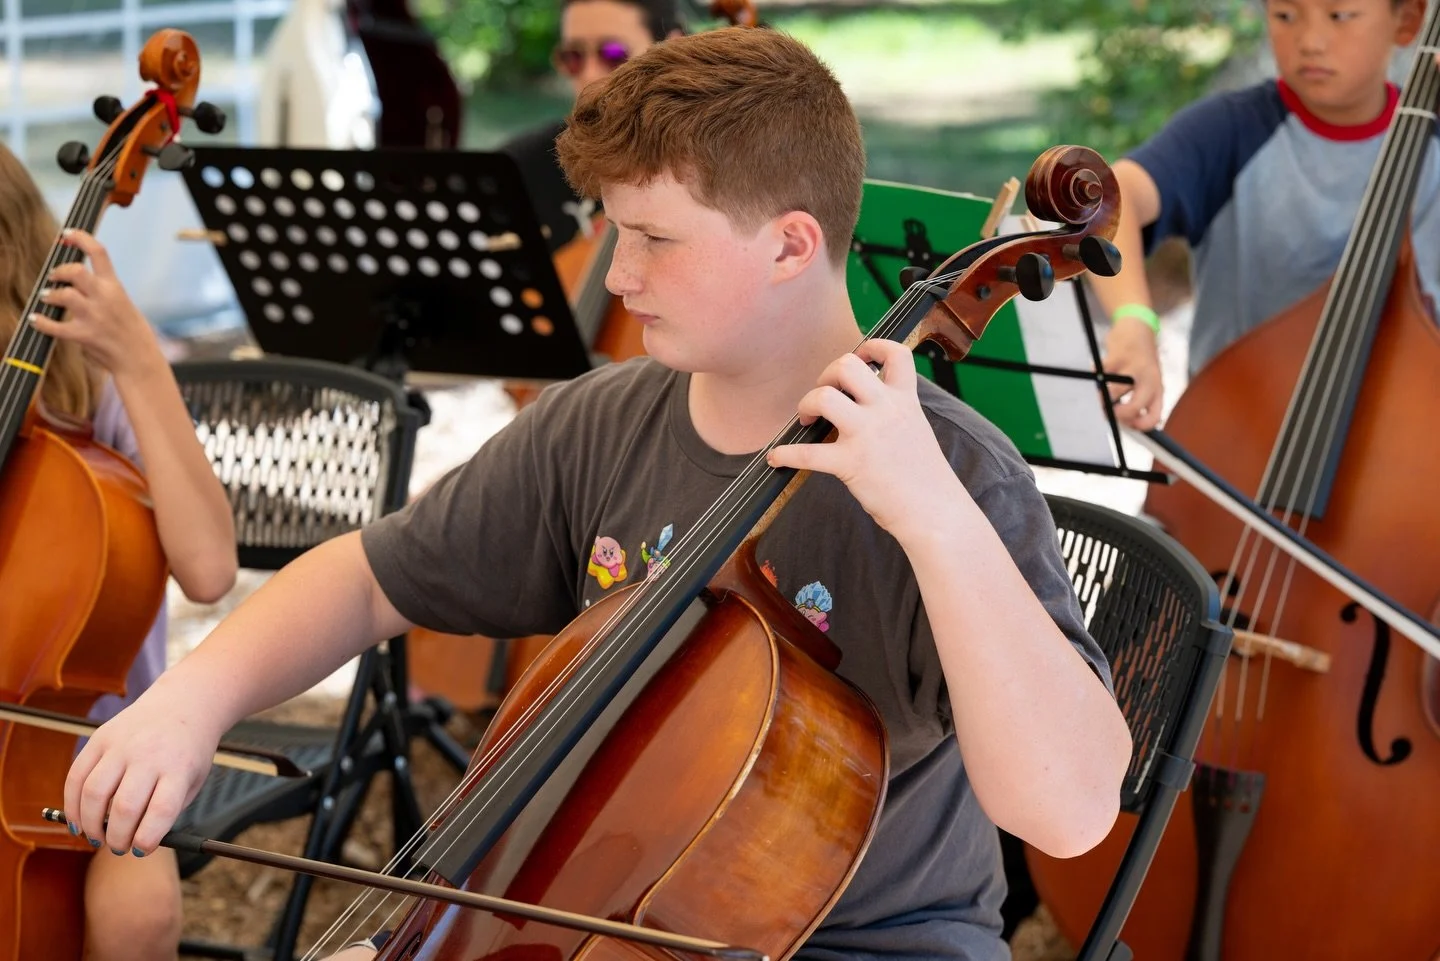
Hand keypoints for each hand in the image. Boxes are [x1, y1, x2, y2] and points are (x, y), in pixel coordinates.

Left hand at [31, 229, 159, 378]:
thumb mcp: (123, 304)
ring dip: (50, 295)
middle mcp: (104, 299)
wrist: (140, 360)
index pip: (99, 252)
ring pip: (63, 295)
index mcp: (115, 287)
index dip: (80, 238)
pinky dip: (41, 322)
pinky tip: (36, 319)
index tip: (67, 234)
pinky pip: (55, 326)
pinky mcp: (84, 336)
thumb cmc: (133, 333)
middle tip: (54, 276)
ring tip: (47, 297)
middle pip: (76, 271)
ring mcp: (94, 317)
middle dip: (60, 271)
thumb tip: (76, 284)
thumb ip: (102, 291)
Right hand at [64, 683, 224, 855]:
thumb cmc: (188, 751)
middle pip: (123, 806)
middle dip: (116, 838)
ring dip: (89, 825)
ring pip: (93, 793)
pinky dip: (72, 804)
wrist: (183, 703)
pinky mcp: (100, 738)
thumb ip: (167, 810)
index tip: (139, 851)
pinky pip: (76, 775)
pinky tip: (78, 821)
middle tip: (118, 848)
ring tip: (96, 838)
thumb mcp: (193, 780)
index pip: (161, 810)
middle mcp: (149, 754)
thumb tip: (134, 844)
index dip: (147, 838)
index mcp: (179, 767)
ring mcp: (122, 744)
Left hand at [766, 339, 957, 541]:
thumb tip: (860, 407)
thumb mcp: (916, 430)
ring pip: (824, 396)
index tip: (859, 358)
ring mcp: (867, 435)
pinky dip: (785, 454)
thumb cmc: (925, 478)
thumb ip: (893, 412)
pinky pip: (805, 454)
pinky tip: (777, 458)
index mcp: (905, 400)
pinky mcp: (851, 463)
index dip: (872, 347)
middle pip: (847, 365)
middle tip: (824, 395)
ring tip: (807, 420)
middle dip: (827, 375)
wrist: (935, 512)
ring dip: (807, 403)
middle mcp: (886, 410)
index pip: (895, 353)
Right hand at [1102, 315, 1162, 429]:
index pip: (1153, 416)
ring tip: (1098, 394)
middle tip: (1109, 412)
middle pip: (1133, 408)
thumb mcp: (1149, 379)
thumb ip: (1141, 400)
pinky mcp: (1116, 357)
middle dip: (1116, 415)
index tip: (1128, 425)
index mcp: (1157, 387)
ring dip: (1101, 398)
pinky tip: (1096, 374)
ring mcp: (1132, 368)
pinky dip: (1094, 378)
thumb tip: (1125, 421)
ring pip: (1112, 393)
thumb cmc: (1141, 358)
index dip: (1139, 426)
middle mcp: (1148, 379)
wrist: (1138, 327)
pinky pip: (1099, 375)